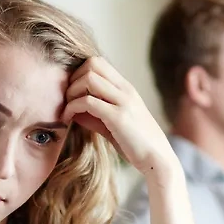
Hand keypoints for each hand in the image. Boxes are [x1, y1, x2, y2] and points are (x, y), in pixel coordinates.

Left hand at [62, 57, 176, 178]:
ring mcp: (123, 102)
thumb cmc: (136, 145)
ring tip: (66, 109)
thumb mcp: (114, 125)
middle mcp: (126, 90)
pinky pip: (88, 102)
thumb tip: (73, 110)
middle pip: (92, 63)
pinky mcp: (118, 117)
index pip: (98, 62)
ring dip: (71, 92)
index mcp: (126, 89)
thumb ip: (95, 115)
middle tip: (66, 98)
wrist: (158, 160)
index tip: (71, 92)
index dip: (79, 72)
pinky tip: (68, 118)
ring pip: (89, 78)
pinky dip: (73, 107)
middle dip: (73, 78)